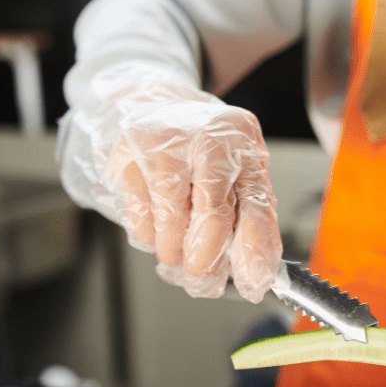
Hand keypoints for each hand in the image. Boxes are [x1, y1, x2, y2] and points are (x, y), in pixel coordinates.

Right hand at [70, 78, 281, 302]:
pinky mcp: (128, 156)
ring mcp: (163, 145)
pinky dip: (149, 234)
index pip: (255, 204)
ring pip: (170, 222)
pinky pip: (140, 216)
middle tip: (201, 274)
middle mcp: (206, 138)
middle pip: (212, 215)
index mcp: (242, 142)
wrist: (152, 103)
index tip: (253, 283)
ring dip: (173, 249)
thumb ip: (252, 215)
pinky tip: (157, 222)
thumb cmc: (203, 145)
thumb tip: (257, 270)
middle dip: (206, 258)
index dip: (253, 250)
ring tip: (177, 246)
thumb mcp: (239, 169)